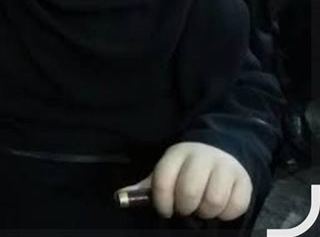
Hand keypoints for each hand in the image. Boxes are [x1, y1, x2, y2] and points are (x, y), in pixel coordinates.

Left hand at [117, 142, 251, 220]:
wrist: (222, 149)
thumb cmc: (187, 168)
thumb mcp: (166, 171)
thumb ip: (145, 186)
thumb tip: (119, 197)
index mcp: (177, 154)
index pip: (163, 180)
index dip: (162, 202)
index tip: (164, 210)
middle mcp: (202, 157)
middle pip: (189, 191)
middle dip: (185, 207)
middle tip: (185, 209)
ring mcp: (225, 167)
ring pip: (214, 200)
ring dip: (206, 212)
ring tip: (202, 208)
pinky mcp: (244, 180)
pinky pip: (236, 206)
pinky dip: (226, 214)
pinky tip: (219, 208)